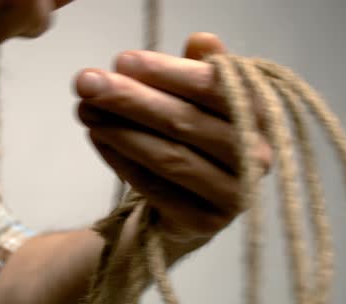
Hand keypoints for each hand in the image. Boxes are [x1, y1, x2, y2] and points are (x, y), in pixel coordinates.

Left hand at [75, 33, 271, 247]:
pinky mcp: (204, 222)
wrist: (191, 203)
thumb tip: (202, 39)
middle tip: (85, 82)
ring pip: (167, 156)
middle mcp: (257, 157)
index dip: (166, 72)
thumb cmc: (194, 140)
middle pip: (185, 122)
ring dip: (119, 130)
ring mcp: (233, 194)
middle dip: (129, 99)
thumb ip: (199, 70)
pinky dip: (121, 160)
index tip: (121, 60)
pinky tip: (97, 137)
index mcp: (261, 116)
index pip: (214, 88)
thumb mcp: (198, 100)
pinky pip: (155, 188)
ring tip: (84, 110)